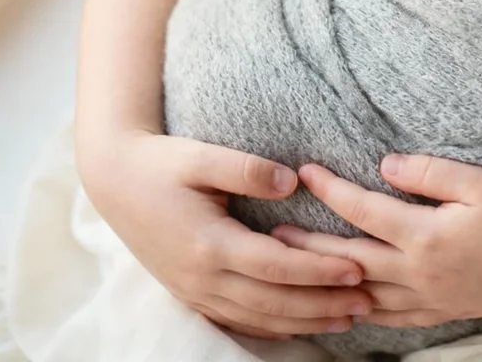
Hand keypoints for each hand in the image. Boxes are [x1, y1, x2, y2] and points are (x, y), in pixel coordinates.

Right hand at [82, 131, 373, 337]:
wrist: (113, 181)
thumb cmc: (162, 163)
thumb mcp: (203, 156)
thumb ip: (249, 170)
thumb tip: (293, 182)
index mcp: (209, 243)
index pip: (276, 266)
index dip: (319, 271)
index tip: (357, 268)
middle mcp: (202, 276)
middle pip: (273, 302)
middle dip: (322, 305)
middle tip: (368, 304)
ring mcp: (194, 290)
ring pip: (258, 317)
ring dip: (304, 320)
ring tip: (346, 319)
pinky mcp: (190, 292)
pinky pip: (237, 319)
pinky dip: (272, 326)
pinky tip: (298, 325)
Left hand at [272, 156, 481, 326]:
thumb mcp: (478, 181)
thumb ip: (428, 173)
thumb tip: (384, 166)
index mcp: (425, 236)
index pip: (364, 211)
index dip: (331, 190)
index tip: (305, 172)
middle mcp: (420, 273)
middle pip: (351, 260)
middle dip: (309, 245)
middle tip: (273, 233)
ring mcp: (431, 298)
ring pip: (365, 297)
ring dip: (328, 284)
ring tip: (297, 274)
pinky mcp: (445, 310)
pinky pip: (393, 318)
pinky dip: (364, 312)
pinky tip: (350, 307)